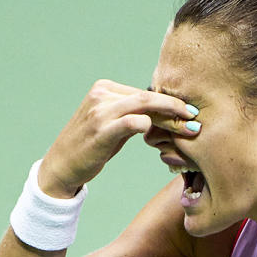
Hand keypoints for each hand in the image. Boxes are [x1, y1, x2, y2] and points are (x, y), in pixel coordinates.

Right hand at [38, 79, 199, 197]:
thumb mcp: (111, 125)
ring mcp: (100, 110)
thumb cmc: (89, 148)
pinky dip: (150, 127)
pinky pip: (133, 122)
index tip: (189, 112)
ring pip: (145, 106)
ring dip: (171, 117)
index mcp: (105, 88)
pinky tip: (160, 137)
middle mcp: (102, 95)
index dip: (169, 103)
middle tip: (196, 117)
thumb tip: (164, 113)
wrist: (61, 167)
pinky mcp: (101, 129)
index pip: (145, 92)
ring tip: (189, 128)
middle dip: (175, 107)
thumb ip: (133, 114)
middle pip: (148, 96)